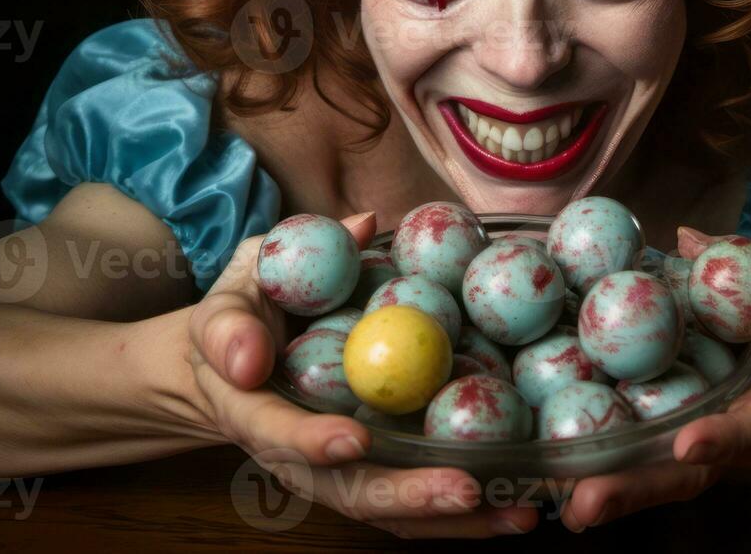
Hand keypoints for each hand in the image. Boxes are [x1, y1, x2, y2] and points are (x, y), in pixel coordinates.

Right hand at [188, 212, 536, 537]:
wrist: (233, 362)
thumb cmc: (240, 314)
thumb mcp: (236, 286)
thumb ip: (272, 275)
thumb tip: (351, 233)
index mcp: (254, 410)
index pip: (279, 432)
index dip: (314, 441)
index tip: (354, 439)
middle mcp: (298, 455)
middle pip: (351, 490)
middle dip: (408, 496)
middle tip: (464, 489)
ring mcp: (339, 468)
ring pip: (391, 506)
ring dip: (452, 517)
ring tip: (517, 514)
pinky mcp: (373, 465)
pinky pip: (415, 490)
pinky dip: (463, 509)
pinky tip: (518, 506)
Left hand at [559, 227, 750, 531]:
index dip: (723, 441)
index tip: (691, 443)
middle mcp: (722, 431)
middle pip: (681, 472)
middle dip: (635, 491)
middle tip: (587, 504)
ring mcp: (685, 428)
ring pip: (643, 466)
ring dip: (600, 485)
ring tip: (549, 497)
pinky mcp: (653, 414)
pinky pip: (620, 434)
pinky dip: (584, 450)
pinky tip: (535, 458)